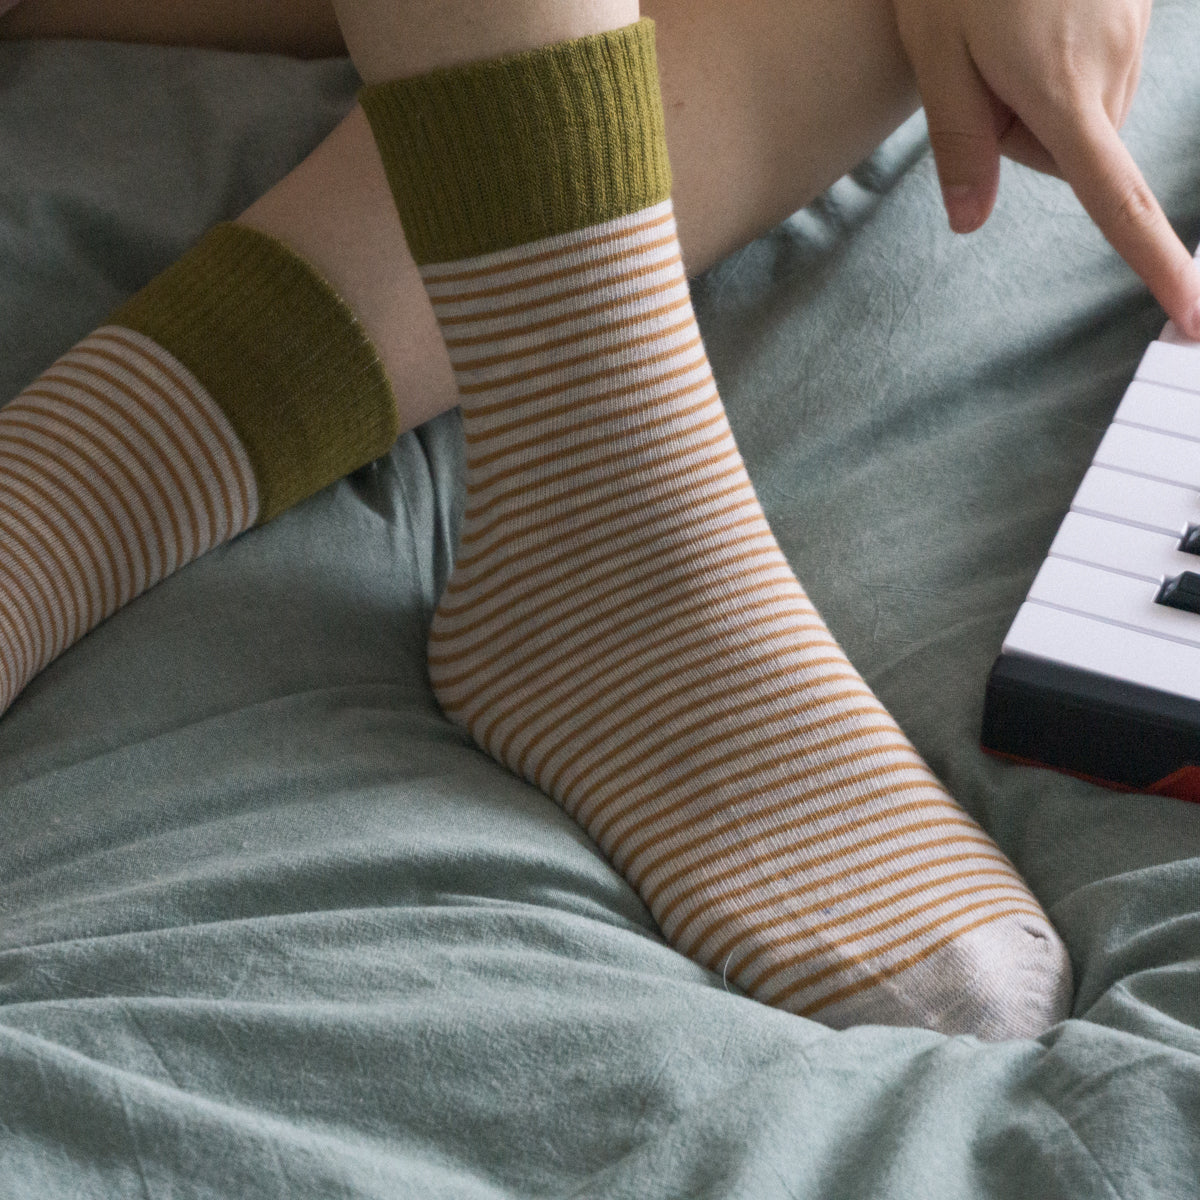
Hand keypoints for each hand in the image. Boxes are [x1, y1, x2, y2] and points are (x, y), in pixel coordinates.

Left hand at [893, 0, 1199, 337]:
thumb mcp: (936, 56)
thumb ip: (958, 146)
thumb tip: (971, 222)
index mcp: (1064, 94)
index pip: (1116, 202)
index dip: (1154, 263)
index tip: (1191, 314)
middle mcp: (1114, 72)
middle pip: (1069, 160)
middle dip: (1019, 136)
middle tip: (979, 73)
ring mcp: (1135, 37)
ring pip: (1082, 119)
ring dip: (1037, 99)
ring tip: (1004, 34)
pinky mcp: (1139, 13)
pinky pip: (1097, 76)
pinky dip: (1059, 66)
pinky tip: (1032, 16)